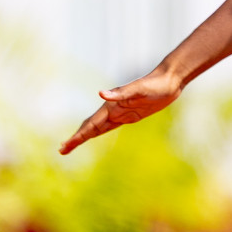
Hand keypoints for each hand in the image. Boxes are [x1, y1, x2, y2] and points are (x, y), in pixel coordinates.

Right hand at [59, 69, 182, 154]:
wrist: (169, 80)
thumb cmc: (155, 84)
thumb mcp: (139, 89)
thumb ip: (120, 93)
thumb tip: (101, 93)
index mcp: (112, 106)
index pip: (91, 125)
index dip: (78, 136)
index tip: (65, 146)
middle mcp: (113, 109)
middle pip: (90, 127)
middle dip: (77, 138)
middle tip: (62, 150)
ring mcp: (121, 112)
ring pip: (98, 127)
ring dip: (85, 135)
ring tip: (71, 144)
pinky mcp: (130, 115)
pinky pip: (110, 126)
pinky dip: (99, 131)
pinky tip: (94, 134)